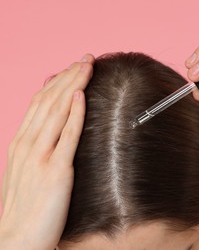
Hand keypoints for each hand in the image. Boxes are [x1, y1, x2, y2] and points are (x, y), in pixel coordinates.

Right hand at [0, 54, 94, 248]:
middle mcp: (28, 144)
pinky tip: (82, 95)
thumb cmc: (26, 208)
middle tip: (87, 59)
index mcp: (21, 143)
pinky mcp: (56, 171)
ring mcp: (41, 156)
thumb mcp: (28, 172)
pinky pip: (68, 135)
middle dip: (69, 76)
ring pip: (57, 111)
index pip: (40, 102)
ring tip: (88, 66)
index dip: (58, 82)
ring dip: (73, 85)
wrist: (17, 241)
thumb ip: (39, 148)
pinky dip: (75, 112)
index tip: (74, 67)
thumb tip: (55, 128)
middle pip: (49, 100)